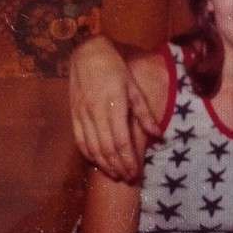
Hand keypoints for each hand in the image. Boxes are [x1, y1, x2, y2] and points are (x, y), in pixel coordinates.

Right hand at [69, 36, 160, 180]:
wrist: (87, 54)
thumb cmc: (116, 69)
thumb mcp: (134, 87)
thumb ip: (144, 113)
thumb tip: (158, 135)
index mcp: (114, 106)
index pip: (121, 141)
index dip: (128, 160)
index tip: (136, 172)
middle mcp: (96, 113)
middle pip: (107, 148)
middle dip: (118, 167)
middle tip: (128, 179)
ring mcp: (82, 115)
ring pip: (92, 147)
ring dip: (104, 164)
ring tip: (115, 175)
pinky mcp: (73, 114)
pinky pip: (79, 140)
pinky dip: (88, 154)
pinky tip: (97, 162)